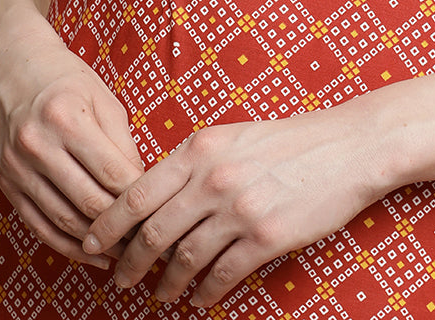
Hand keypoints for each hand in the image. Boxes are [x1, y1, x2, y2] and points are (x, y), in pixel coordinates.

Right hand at [0, 12, 166, 266]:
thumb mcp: (102, 98)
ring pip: (64, 221)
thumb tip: (142, 189)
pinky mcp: (7, 184)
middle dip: (123, 228)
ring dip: (97, 244)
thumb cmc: (64, 78)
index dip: (140, 200)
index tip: (163, 214)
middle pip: (88, 202)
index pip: (111, 173)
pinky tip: (91, 254)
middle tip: (150, 241)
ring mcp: (17, 168)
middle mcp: (38, 145)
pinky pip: (39, 226)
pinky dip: (67, 245)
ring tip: (126, 254)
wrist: (9, 67)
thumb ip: (122, 144)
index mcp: (66, 118)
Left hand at [80, 104, 384, 307]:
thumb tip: (155, 198)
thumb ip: (193, 163)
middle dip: (129, 261)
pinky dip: (204, 291)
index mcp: (199, 150)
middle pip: (153, 232)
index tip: (90, 242)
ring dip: (166, 282)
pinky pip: (221, 274)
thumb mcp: (231, 137)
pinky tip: (199, 297)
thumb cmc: (287, 141)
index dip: (108, 224)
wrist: (344, 148)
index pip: (137, 193)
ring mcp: (239, 209)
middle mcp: (212, 179)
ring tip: (159, 294)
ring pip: (184, 258)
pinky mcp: (266, 237)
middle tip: (118, 279)